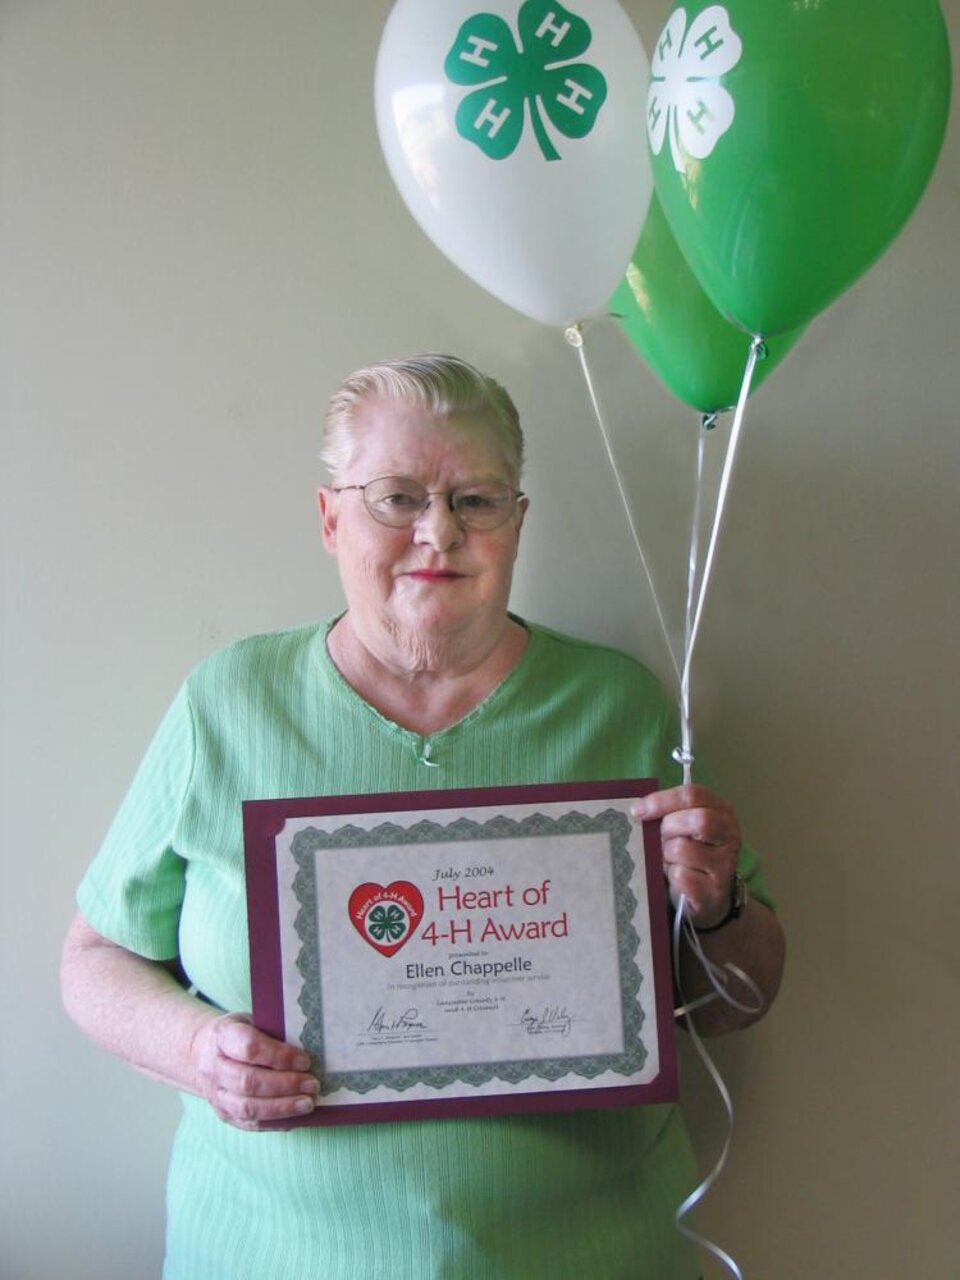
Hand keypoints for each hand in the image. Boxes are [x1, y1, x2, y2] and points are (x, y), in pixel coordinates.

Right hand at [191, 1013, 318, 1130]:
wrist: (201, 1052)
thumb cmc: (237, 1033)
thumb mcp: (251, 1021)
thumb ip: (273, 1032)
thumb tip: (310, 1047)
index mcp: (221, 1037)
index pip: (250, 1047)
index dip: (280, 1056)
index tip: (305, 1060)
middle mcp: (214, 1068)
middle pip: (249, 1081)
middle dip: (286, 1085)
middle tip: (312, 1084)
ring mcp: (216, 1095)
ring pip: (248, 1107)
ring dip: (282, 1108)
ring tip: (308, 1103)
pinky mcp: (223, 1114)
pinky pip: (249, 1123)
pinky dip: (274, 1122)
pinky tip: (295, 1117)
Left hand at [632, 785, 741, 928]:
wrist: (708, 897)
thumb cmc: (691, 854)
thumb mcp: (684, 827)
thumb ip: (668, 813)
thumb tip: (637, 810)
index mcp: (721, 811)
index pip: (692, 795)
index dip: (661, 801)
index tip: (637, 811)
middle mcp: (729, 835)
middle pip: (697, 820)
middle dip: (668, 828)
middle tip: (660, 839)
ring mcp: (725, 864)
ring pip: (682, 849)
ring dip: (666, 855)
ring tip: (669, 861)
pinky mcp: (713, 890)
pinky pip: (679, 875)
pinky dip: (670, 876)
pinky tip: (675, 878)